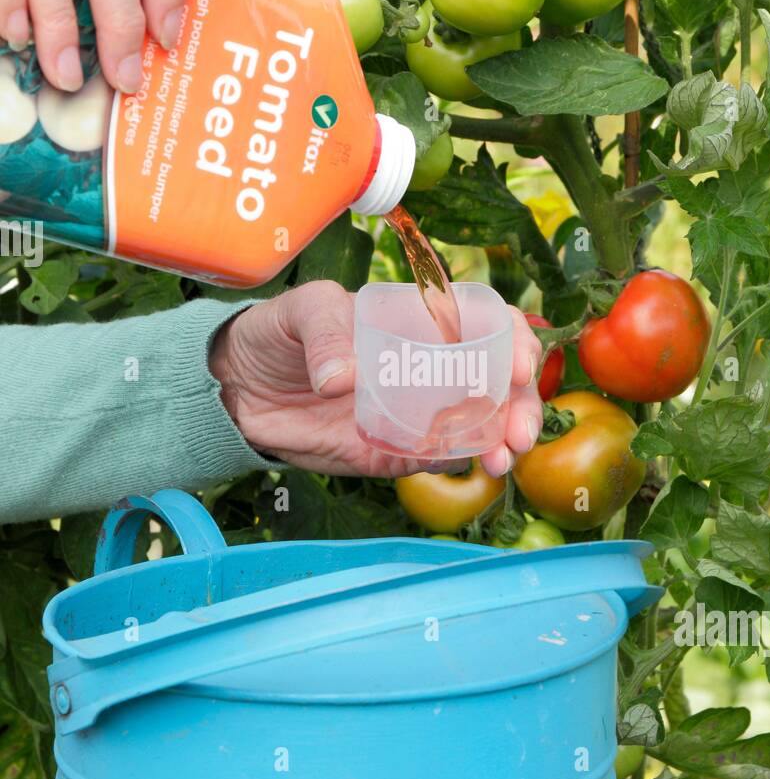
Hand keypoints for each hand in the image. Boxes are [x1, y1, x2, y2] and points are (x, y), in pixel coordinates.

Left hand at [209, 282, 543, 478]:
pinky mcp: (395, 450)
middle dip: (520, 404)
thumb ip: (324, 332)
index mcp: (418, 320)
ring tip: (504, 458)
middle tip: (520, 431)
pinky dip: (459, 462)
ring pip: (478, 423)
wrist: (240, 389)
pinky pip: (437, 457)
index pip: (484, 322)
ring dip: (501, 440)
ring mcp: (416, 411)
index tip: (518, 365)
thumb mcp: (299, 312)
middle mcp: (429, 366)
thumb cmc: (279, 334)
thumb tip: (341, 378)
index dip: (513, 339)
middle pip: (496, 380)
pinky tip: (470, 466)